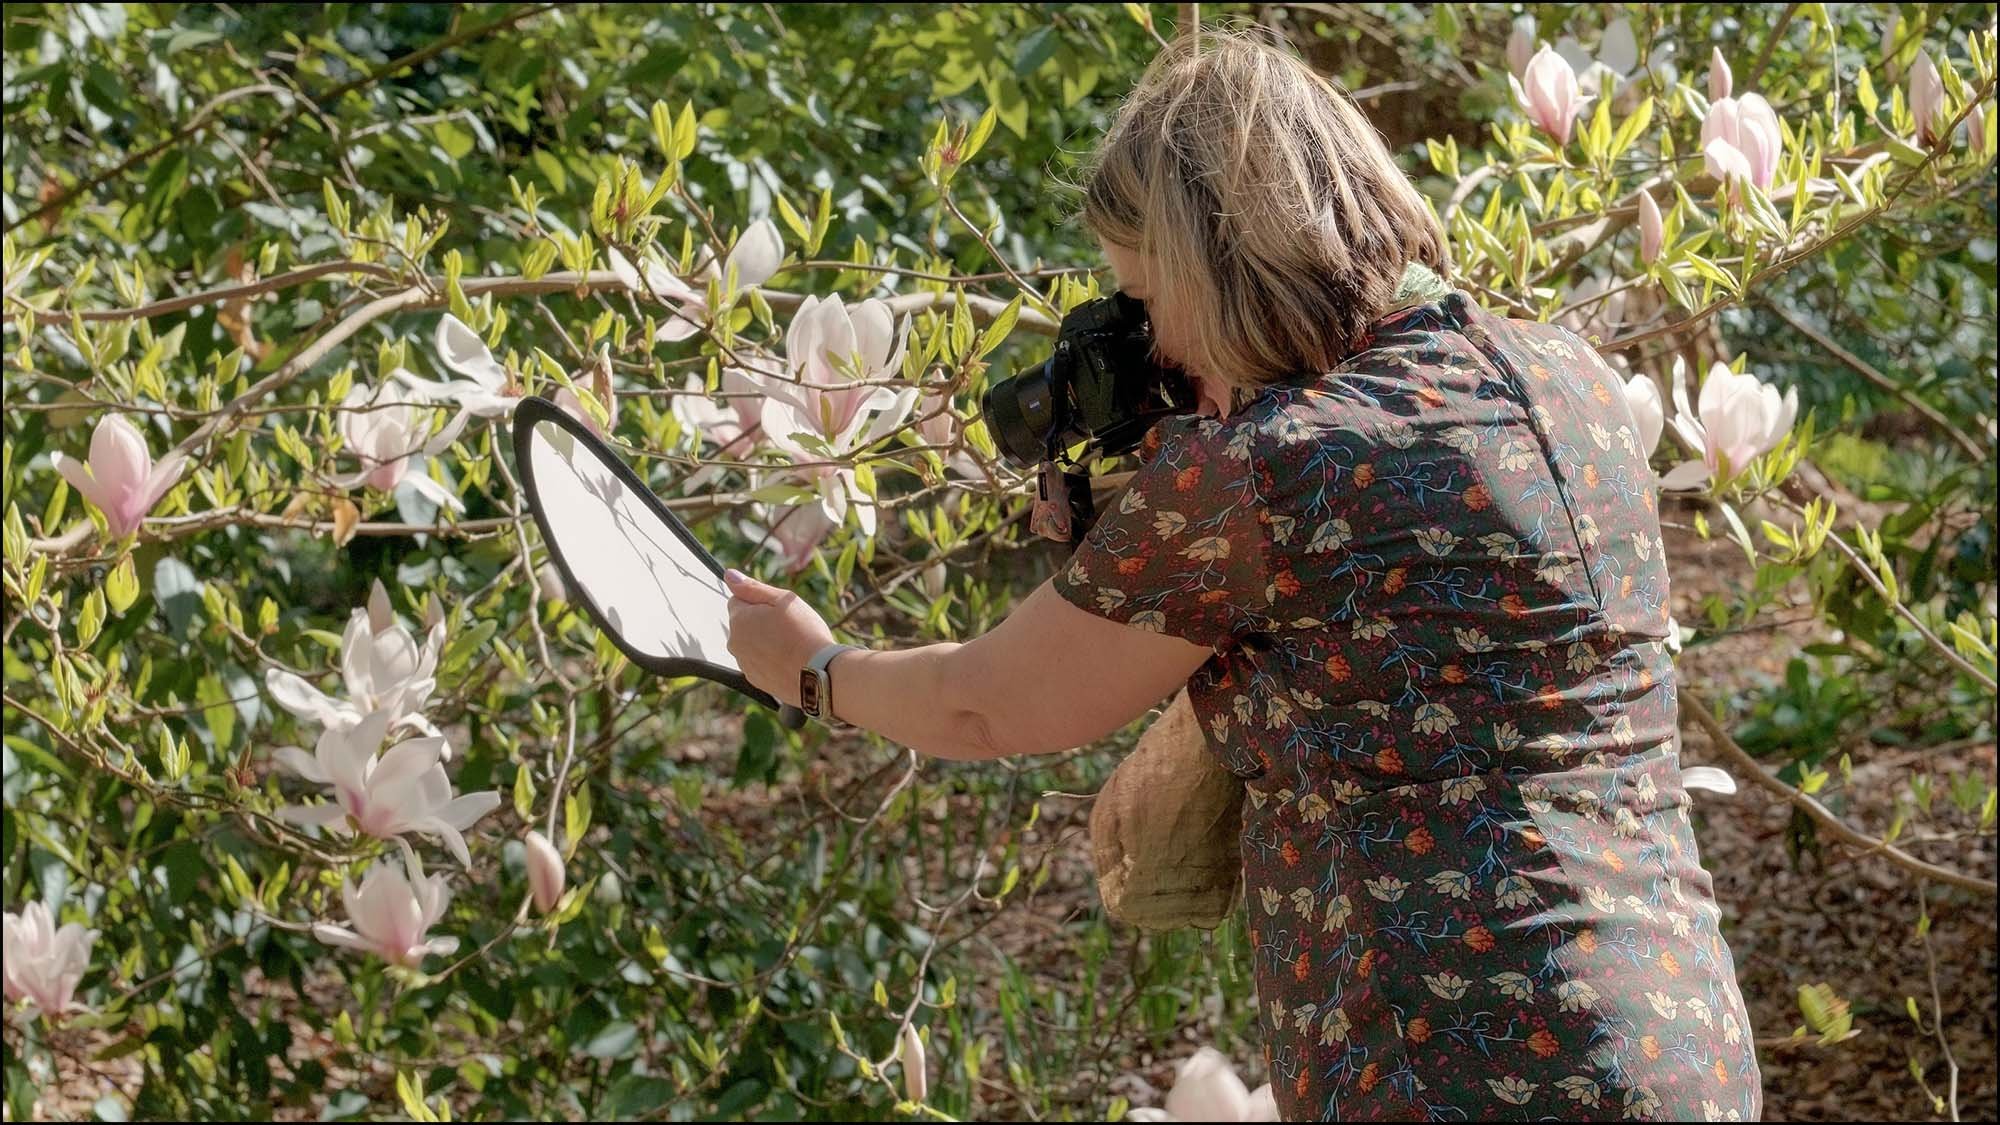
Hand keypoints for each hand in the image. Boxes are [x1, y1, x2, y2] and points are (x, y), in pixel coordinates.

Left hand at [723, 569, 833, 707]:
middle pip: (743, 623)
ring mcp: (743, 664)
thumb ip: (752, 587)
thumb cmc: (804, 633)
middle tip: (788, 627)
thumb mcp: (782, 600)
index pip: (737, 599)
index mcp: (739, 619)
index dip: (758, 600)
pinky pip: (758, 662)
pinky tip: (789, 660)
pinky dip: (769, 659)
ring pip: (751, 644)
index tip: (778, 609)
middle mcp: (734, 643)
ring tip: (790, 645)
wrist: (819, 674)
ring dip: (764, 641)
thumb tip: (729, 575)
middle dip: (759, 621)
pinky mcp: (755, 680)